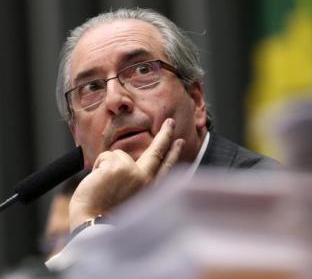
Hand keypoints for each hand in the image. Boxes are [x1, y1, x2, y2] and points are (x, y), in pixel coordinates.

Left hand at [69, 118, 183, 230]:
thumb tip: (126, 159)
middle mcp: (146, 181)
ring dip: (106, 166)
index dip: (173, 153)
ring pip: (118, 155)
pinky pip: (105, 157)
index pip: (165, 167)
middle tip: (170, 122)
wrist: (92, 226)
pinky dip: (97, 167)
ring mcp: (133, 172)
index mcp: (150, 190)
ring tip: (101, 185)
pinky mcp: (118, 167)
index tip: (180, 142)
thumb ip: (134, 179)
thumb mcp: (128, 199)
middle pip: (157, 152)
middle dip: (165, 135)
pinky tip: (96, 183)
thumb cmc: (104, 215)